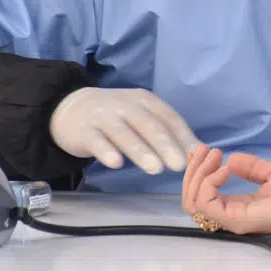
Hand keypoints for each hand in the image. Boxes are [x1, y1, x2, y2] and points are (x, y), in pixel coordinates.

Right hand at [49, 87, 199, 173]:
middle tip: (179, 166)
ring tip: (156, 169)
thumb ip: (167, 132)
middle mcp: (126, 105)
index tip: (197, 156)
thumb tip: (200, 152)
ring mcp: (104, 117)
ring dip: (141, 151)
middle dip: (165, 145)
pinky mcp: (84, 131)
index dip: (183, 136)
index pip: (168, 117)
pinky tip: (116, 164)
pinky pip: (96, 141)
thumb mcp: (142, 118)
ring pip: (124, 134)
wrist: (69, 108)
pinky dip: (106, 151)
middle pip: (149, 125)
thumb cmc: (116, 117)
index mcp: (145, 101)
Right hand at [181, 146, 270, 234]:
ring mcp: (234, 220)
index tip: (206, 150)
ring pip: (194, 202)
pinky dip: (208, 184)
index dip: (198, 171)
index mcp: (239, 206)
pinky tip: (223, 170)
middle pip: (192, 199)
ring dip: (198, 175)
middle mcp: (232, 216)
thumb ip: (251, 168)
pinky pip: (207, 205)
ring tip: (214, 157)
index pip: (203, 195)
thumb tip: (230, 159)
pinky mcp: (239, 220)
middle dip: (193, 170)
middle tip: (205, 150)